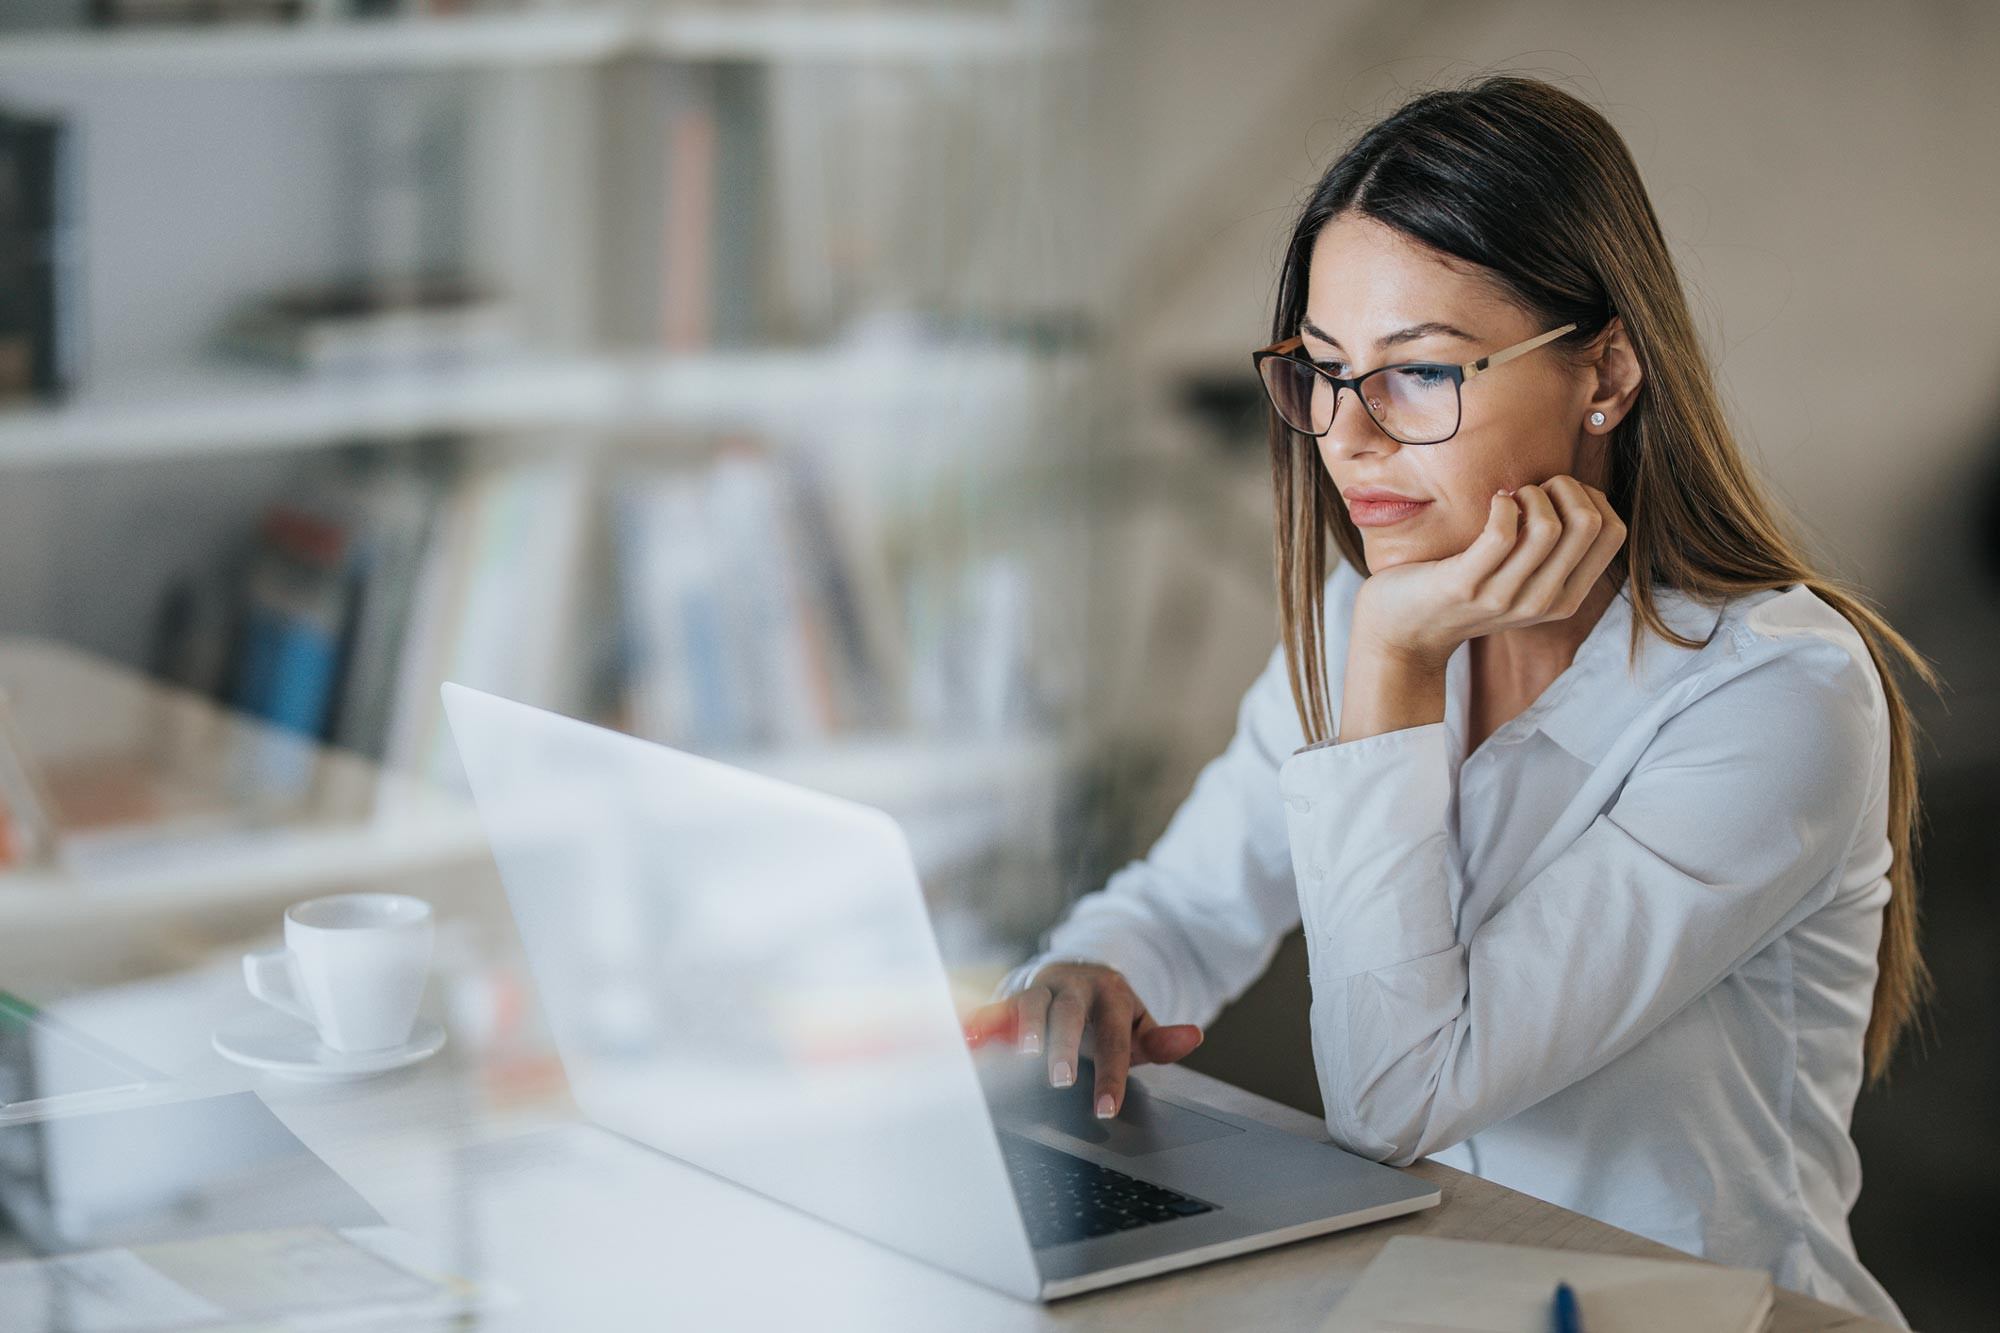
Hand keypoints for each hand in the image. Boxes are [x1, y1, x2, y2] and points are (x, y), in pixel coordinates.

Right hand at [960, 962, 1203, 1118]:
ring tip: (1022, 1055)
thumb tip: (1192, 1037)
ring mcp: (1042, 987)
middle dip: (1063, 1045)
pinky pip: (996, 1007)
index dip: (1111, 1074)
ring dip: (1025, 1027)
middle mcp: (1074, 986)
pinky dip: (981, 1021)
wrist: (1076, 972)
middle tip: (1060, 1079)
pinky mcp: (1013, 993)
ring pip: (1032, 1003)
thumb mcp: (1137, 1024)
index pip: (1112, 1038)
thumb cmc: (1108, 1012)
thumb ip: (1161, 1039)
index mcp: (1110, 994)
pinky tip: (967, 1037)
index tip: (1106, 1108)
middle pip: (1069, 1014)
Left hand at [1351, 475, 1627, 669]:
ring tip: (1509, 497)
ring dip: (1531, 494)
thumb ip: (1553, 551)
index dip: (1591, 497)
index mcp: (1566, 598)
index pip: (1614, 532)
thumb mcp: (1521, 579)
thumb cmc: (1463, 590)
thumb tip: (1578, 493)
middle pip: (1589, 523)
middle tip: (1531, 491)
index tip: (1556, 495)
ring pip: (1549, 526)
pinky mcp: (1466, 586)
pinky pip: (1502, 533)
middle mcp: (1544, 602)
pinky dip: (1501, 505)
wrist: (1402, 633)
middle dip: (1565, 488)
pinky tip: (1492, 503)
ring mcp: (1506, 597)